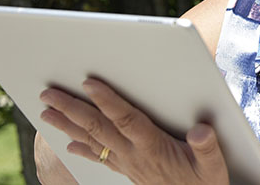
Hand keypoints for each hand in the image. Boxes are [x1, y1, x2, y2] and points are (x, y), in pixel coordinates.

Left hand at [39, 78, 228, 184]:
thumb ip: (207, 147)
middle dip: (71, 109)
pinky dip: (82, 149)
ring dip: (67, 125)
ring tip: (46, 112)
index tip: (90, 83)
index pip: (126, 120)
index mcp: (152, 147)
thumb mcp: (213, 166)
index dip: (108, 101)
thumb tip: (200, 130)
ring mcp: (128, 162)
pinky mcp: (128, 170)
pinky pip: (99, 158)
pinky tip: (68, 145)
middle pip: (98, 127)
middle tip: (48, 93)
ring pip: (92, 140)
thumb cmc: (204, 183)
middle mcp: (134, 154)